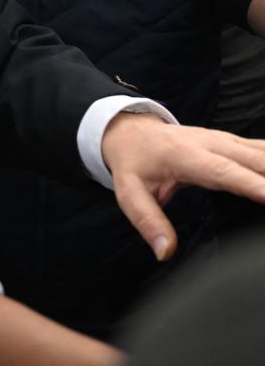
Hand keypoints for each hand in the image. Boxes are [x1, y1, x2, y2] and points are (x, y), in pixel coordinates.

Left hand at [101, 113, 264, 259]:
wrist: (130, 130)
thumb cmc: (133, 163)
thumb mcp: (128, 191)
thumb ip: (147, 220)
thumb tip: (165, 251)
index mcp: (187, 156)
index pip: (225, 172)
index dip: (253, 184)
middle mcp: (212, 144)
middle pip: (256, 161)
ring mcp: (226, 140)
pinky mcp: (234, 143)